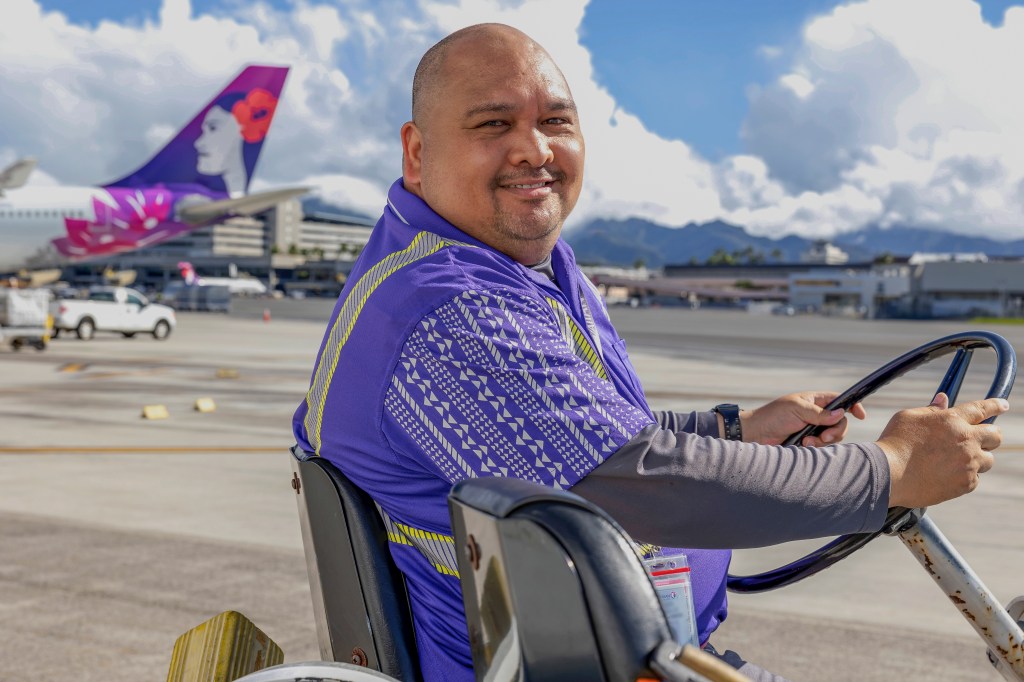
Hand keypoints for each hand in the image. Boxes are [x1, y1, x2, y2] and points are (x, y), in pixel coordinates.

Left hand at [740, 391, 866, 445]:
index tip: (861, 415)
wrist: (756, 434)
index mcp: (815, 400)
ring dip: (824, 440)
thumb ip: (819, 413)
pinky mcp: (808, 442)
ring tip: (807, 441)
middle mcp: (817, 414)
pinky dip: (816, 447)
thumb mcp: (796, 409)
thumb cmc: (773, 416)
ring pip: (833, 436)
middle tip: (824, 437)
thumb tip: (841, 413)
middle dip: (836, 431)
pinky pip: (822, 447)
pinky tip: (803, 446)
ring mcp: (813, 428)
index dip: (853, 405)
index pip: (840, 399)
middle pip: (840, 422)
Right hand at [877, 393, 1007, 508]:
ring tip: (955, 461)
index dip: (995, 405)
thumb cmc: (894, 443)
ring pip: (988, 460)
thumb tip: (943, 400)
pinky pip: (975, 479)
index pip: (982, 409)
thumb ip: (930, 409)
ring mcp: (968, 463)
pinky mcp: (965, 484)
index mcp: (952, 420)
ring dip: (977, 458)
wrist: (888, 474)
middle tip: (979, 439)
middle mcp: (966, 440)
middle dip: (990, 435)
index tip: (1003, 405)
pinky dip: (965, 477)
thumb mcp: (908, 417)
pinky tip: (946, 475)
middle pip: (995, 435)